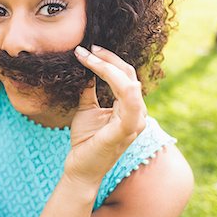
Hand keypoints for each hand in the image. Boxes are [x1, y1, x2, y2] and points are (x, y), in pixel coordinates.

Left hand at [64, 45, 146, 185]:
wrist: (80, 168)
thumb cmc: (85, 140)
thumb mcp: (86, 109)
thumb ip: (90, 90)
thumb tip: (87, 69)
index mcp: (129, 108)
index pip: (125, 76)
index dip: (108, 61)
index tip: (87, 50)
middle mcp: (137, 113)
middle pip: (129, 75)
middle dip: (107, 59)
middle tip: (87, 49)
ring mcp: (134, 122)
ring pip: (128, 84)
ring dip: (107, 67)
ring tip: (88, 57)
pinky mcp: (125, 130)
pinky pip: (129, 102)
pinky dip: (117, 82)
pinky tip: (99, 70)